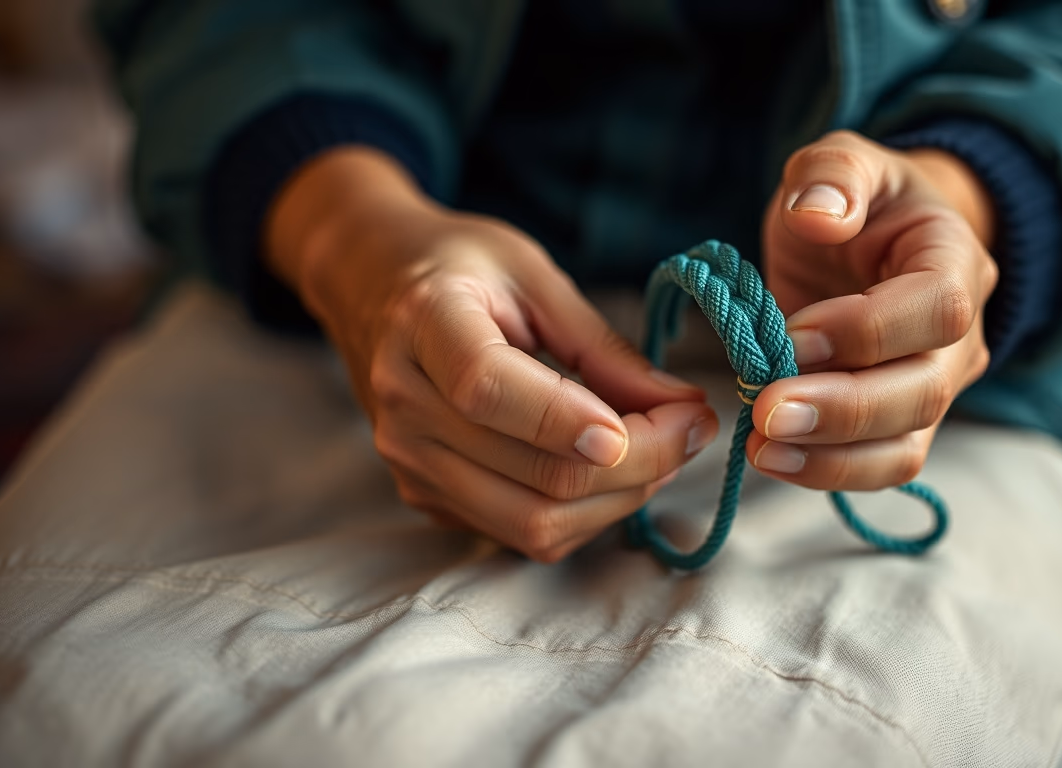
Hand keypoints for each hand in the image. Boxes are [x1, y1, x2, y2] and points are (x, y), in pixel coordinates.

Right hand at [266, 148, 718, 560]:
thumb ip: (605, 347)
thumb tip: (682, 407)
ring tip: (663, 449)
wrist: (369, 284)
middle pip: (537, 475)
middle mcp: (406, 406)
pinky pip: (523, 534)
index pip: (490, 390)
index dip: (574, 419)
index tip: (661, 417)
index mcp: (425, 325)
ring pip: (537, 523)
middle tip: (691, 425)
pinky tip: (614, 468)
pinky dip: (587, 513)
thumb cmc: (460, 267)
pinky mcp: (426, 497)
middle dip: (642, 462)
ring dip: (621, 498)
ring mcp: (410, 462)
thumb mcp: (535, 275)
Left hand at [752, 130, 997, 489]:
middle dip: (842, 409)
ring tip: (762, 447)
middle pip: (923, 390)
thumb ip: (831, 174)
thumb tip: (818, 214)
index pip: (936, 309)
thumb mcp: (841, 161)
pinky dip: (827, 471)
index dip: (866, 330)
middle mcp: (963, 335)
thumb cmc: (856, 201)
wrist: (875, 241)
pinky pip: (880, 465)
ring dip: (832, 456)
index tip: (792, 335)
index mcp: (954, 260)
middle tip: (765, 411)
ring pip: (906, 444)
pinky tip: (771, 458)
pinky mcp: (902, 423)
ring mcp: (937, 386)